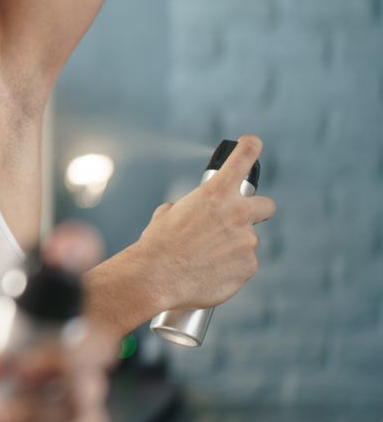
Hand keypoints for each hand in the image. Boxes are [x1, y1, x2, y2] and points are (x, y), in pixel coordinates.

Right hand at [133, 134, 275, 310]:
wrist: (156, 278)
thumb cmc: (157, 246)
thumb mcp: (166, 214)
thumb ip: (189, 208)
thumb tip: (190, 214)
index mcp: (215, 194)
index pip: (243, 158)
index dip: (250, 147)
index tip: (252, 143)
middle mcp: (237, 214)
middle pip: (266, 206)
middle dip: (255, 212)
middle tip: (236, 223)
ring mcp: (247, 242)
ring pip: (247, 241)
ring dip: (233, 247)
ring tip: (205, 259)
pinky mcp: (249, 267)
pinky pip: (244, 265)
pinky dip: (230, 269)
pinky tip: (209, 273)